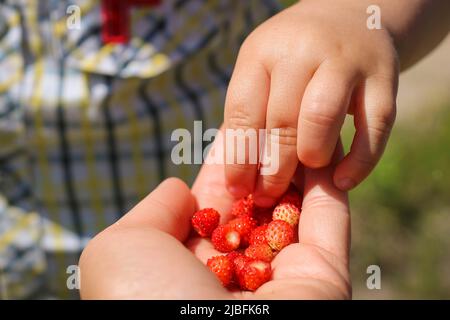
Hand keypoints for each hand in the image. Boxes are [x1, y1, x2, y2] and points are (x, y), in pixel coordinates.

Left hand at [79, 133, 350, 298]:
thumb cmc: (148, 298)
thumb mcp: (123, 248)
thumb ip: (154, 212)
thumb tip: (184, 193)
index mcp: (193, 262)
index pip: (217, 200)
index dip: (228, 160)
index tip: (239, 123)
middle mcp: (239, 269)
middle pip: (259, 200)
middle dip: (267, 158)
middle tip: (275, 112)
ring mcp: (284, 275)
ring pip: (297, 207)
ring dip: (301, 165)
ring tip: (303, 120)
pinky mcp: (325, 278)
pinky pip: (330, 221)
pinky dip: (330, 185)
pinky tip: (326, 147)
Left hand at [224, 0, 399, 205]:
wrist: (348, 16)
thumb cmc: (293, 58)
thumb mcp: (262, 69)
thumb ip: (252, 114)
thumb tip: (239, 177)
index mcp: (262, 52)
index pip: (243, 112)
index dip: (239, 159)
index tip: (238, 191)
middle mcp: (302, 51)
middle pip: (282, 120)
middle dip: (273, 169)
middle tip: (268, 197)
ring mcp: (346, 61)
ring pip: (322, 117)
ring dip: (311, 157)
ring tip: (306, 177)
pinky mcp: (384, 77)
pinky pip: (374, 127)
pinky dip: (360, 161)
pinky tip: (343, 181)